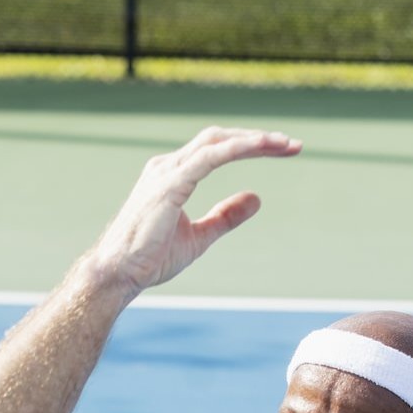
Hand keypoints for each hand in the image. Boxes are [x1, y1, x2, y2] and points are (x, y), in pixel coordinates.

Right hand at [87, 127, 301, 294]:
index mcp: (173, 175)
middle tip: (293, 145)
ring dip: (254, 140)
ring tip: (285, 144)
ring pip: (217, 142)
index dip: (251, 146)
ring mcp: (167, 172)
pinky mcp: (169, 184)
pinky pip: (209, 158)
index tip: (284, 150)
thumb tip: (256, 198)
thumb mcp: (199, 236)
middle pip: (220, 138)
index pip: (218, 149)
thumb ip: (226, 216)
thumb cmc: (149, 257)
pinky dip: (237, 149)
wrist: (118, 273)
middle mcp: (168, 166)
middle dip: (258, 139)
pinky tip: (261, 147)